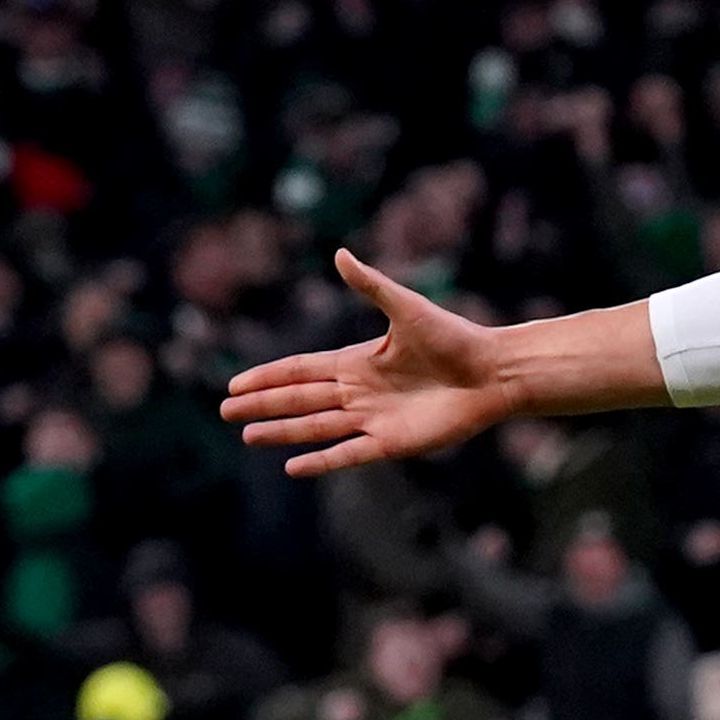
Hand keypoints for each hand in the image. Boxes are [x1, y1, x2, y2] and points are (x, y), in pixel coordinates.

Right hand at [222, 251, 522, 477]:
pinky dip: (321, 460)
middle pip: (300, 400)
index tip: (235, 384)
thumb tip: (339, 253)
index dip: (269, 376)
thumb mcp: (407, 308)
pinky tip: (292, 467)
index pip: (302, 370)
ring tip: (248, 436)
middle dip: (263, 405)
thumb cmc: (455, 338)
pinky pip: (348, 453)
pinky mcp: (392, 442)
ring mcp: (374, 419)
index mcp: (358, 362)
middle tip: (226, 412)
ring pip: (316, 427)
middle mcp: (360, 392)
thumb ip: (371, 286)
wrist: (493, 372)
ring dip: (282, 431)